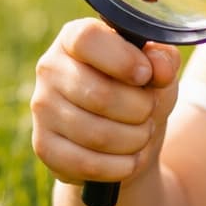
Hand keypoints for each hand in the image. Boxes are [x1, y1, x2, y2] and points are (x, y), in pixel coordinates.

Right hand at [31, 18, 179, 188]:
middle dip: (140, 109)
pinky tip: (130, 159)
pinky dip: (120, 166)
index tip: (146, 75)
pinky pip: (86, 164)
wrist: (122, 139)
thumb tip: (160, 68)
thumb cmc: (139, 93)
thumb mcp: (159, 70)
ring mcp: (42, 108)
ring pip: (96, 134)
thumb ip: (163, 60)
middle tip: (149, 112)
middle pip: (100, 94)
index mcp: (74, 38)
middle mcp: (50, 69)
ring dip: (134, 139)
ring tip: (142, 134)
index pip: (88, 39)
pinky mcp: (43, 146)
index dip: (122, 59)